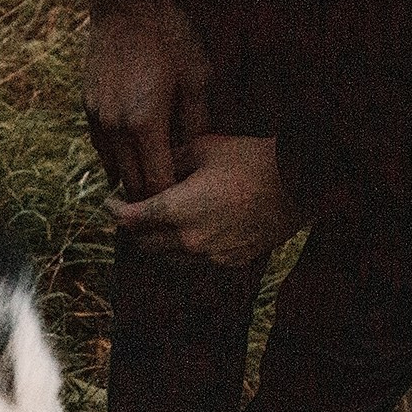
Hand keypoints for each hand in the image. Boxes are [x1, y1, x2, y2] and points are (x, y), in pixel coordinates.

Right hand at [84, 0, 211, 201]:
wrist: (126, 6)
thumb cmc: (168, 36)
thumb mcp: (196, 76)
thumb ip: (196, 122)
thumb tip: (194, 155)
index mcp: (145, 124)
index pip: (155, 182)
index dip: (169, 196)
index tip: (183, 199)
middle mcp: (116, 128)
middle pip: (131, 183)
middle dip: (149, 195)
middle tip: (168, 201)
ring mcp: (98, 119)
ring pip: (112, 168)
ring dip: (130, 179)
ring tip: (149, 181)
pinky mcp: (88, 108)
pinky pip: (101, 147)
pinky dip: (115, 158)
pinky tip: (129, 159)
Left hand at [107, 134, 298, 265]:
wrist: (301, 182)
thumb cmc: (252, 158)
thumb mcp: (204, 147)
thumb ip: (170, 162)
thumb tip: (150, 170)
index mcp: (176, 210)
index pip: (128, 220)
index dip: (114, 210)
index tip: (110, 202)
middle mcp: (187, 240)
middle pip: (142, 244)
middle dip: (132, 228)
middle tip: (133, 211)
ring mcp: (208, 256)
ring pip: (166, 258)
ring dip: (157, 242)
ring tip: (160, 222)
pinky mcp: (229, 263)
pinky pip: (195, 262)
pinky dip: (185, 249)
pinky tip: (192, 231)